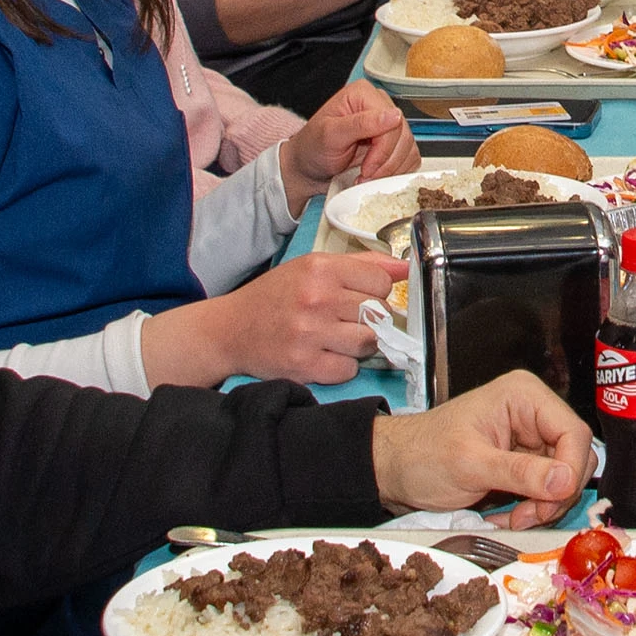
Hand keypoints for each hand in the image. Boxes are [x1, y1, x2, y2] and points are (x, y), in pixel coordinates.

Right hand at [152, 249, 405, 386]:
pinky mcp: (304, 365)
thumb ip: (361, 264)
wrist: (229, 330)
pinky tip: (322, 355)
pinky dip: (341, 367)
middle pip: (379, 313)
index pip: (382, 282)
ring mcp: (310, 334)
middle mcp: (316, 299)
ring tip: (335, 338)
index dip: (376, 292)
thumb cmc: (275, 297)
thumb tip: (406, 267)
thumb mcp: (311, 268)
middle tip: (344, 320)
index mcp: (320, 269)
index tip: (360, 297)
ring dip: (358, 345)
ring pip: (368, 343)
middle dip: (368, 319)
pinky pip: (349, 370)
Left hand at [280, 82, 417, 196]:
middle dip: (385, 163)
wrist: (307, 168)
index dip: (382, 150)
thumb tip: (393, 115)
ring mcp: (388, 124)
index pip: (391, 122)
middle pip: (403, 136)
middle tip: (365, 175)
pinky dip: (396, 171)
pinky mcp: (393, 143)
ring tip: (367, 177)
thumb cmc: (312, 148)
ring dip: (390, 169)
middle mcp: (379, 105)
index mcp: (363, 94)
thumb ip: (360, 123)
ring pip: (409, 148)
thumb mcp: (330, 135)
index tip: (366, 168)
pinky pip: (409, 157)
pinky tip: (377, 175)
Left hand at [372, 369, 593, 525]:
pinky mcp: (525, 463)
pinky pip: (547, 490)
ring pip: (565, 479)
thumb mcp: (470, 464)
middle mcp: (533, 414)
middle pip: (575, 458)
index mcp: (524, 397)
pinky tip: (509, 515)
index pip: (573, 432)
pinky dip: (533, 508)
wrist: (396, 469)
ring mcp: (530, 439)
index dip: (570, 469)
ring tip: (513, 518)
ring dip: (544, 505)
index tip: (553, 498)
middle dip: (556, 493)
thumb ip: (520, 472)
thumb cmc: (421, 454)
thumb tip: (565, 481)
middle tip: (529, 515)